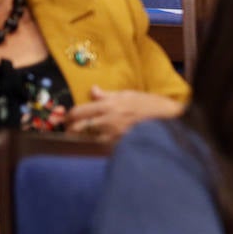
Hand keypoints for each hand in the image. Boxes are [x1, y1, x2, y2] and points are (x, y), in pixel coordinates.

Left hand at [65, 85, 183, 141]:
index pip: (80, 111)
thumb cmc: (148, 103)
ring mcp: (113, 134)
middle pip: (80, 126)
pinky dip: (100, 142)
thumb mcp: (128, 94)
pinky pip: (103, 144)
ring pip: (90, 137)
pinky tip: (102, 139)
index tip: (66, 116)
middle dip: (71, 128)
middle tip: (68, 129)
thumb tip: (92, 90)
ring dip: (86, 136)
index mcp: (109, 105)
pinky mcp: (118, 143)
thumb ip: (107, 94)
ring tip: (84, 134)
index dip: (70, 114)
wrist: (166, 119)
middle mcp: (107, 120)